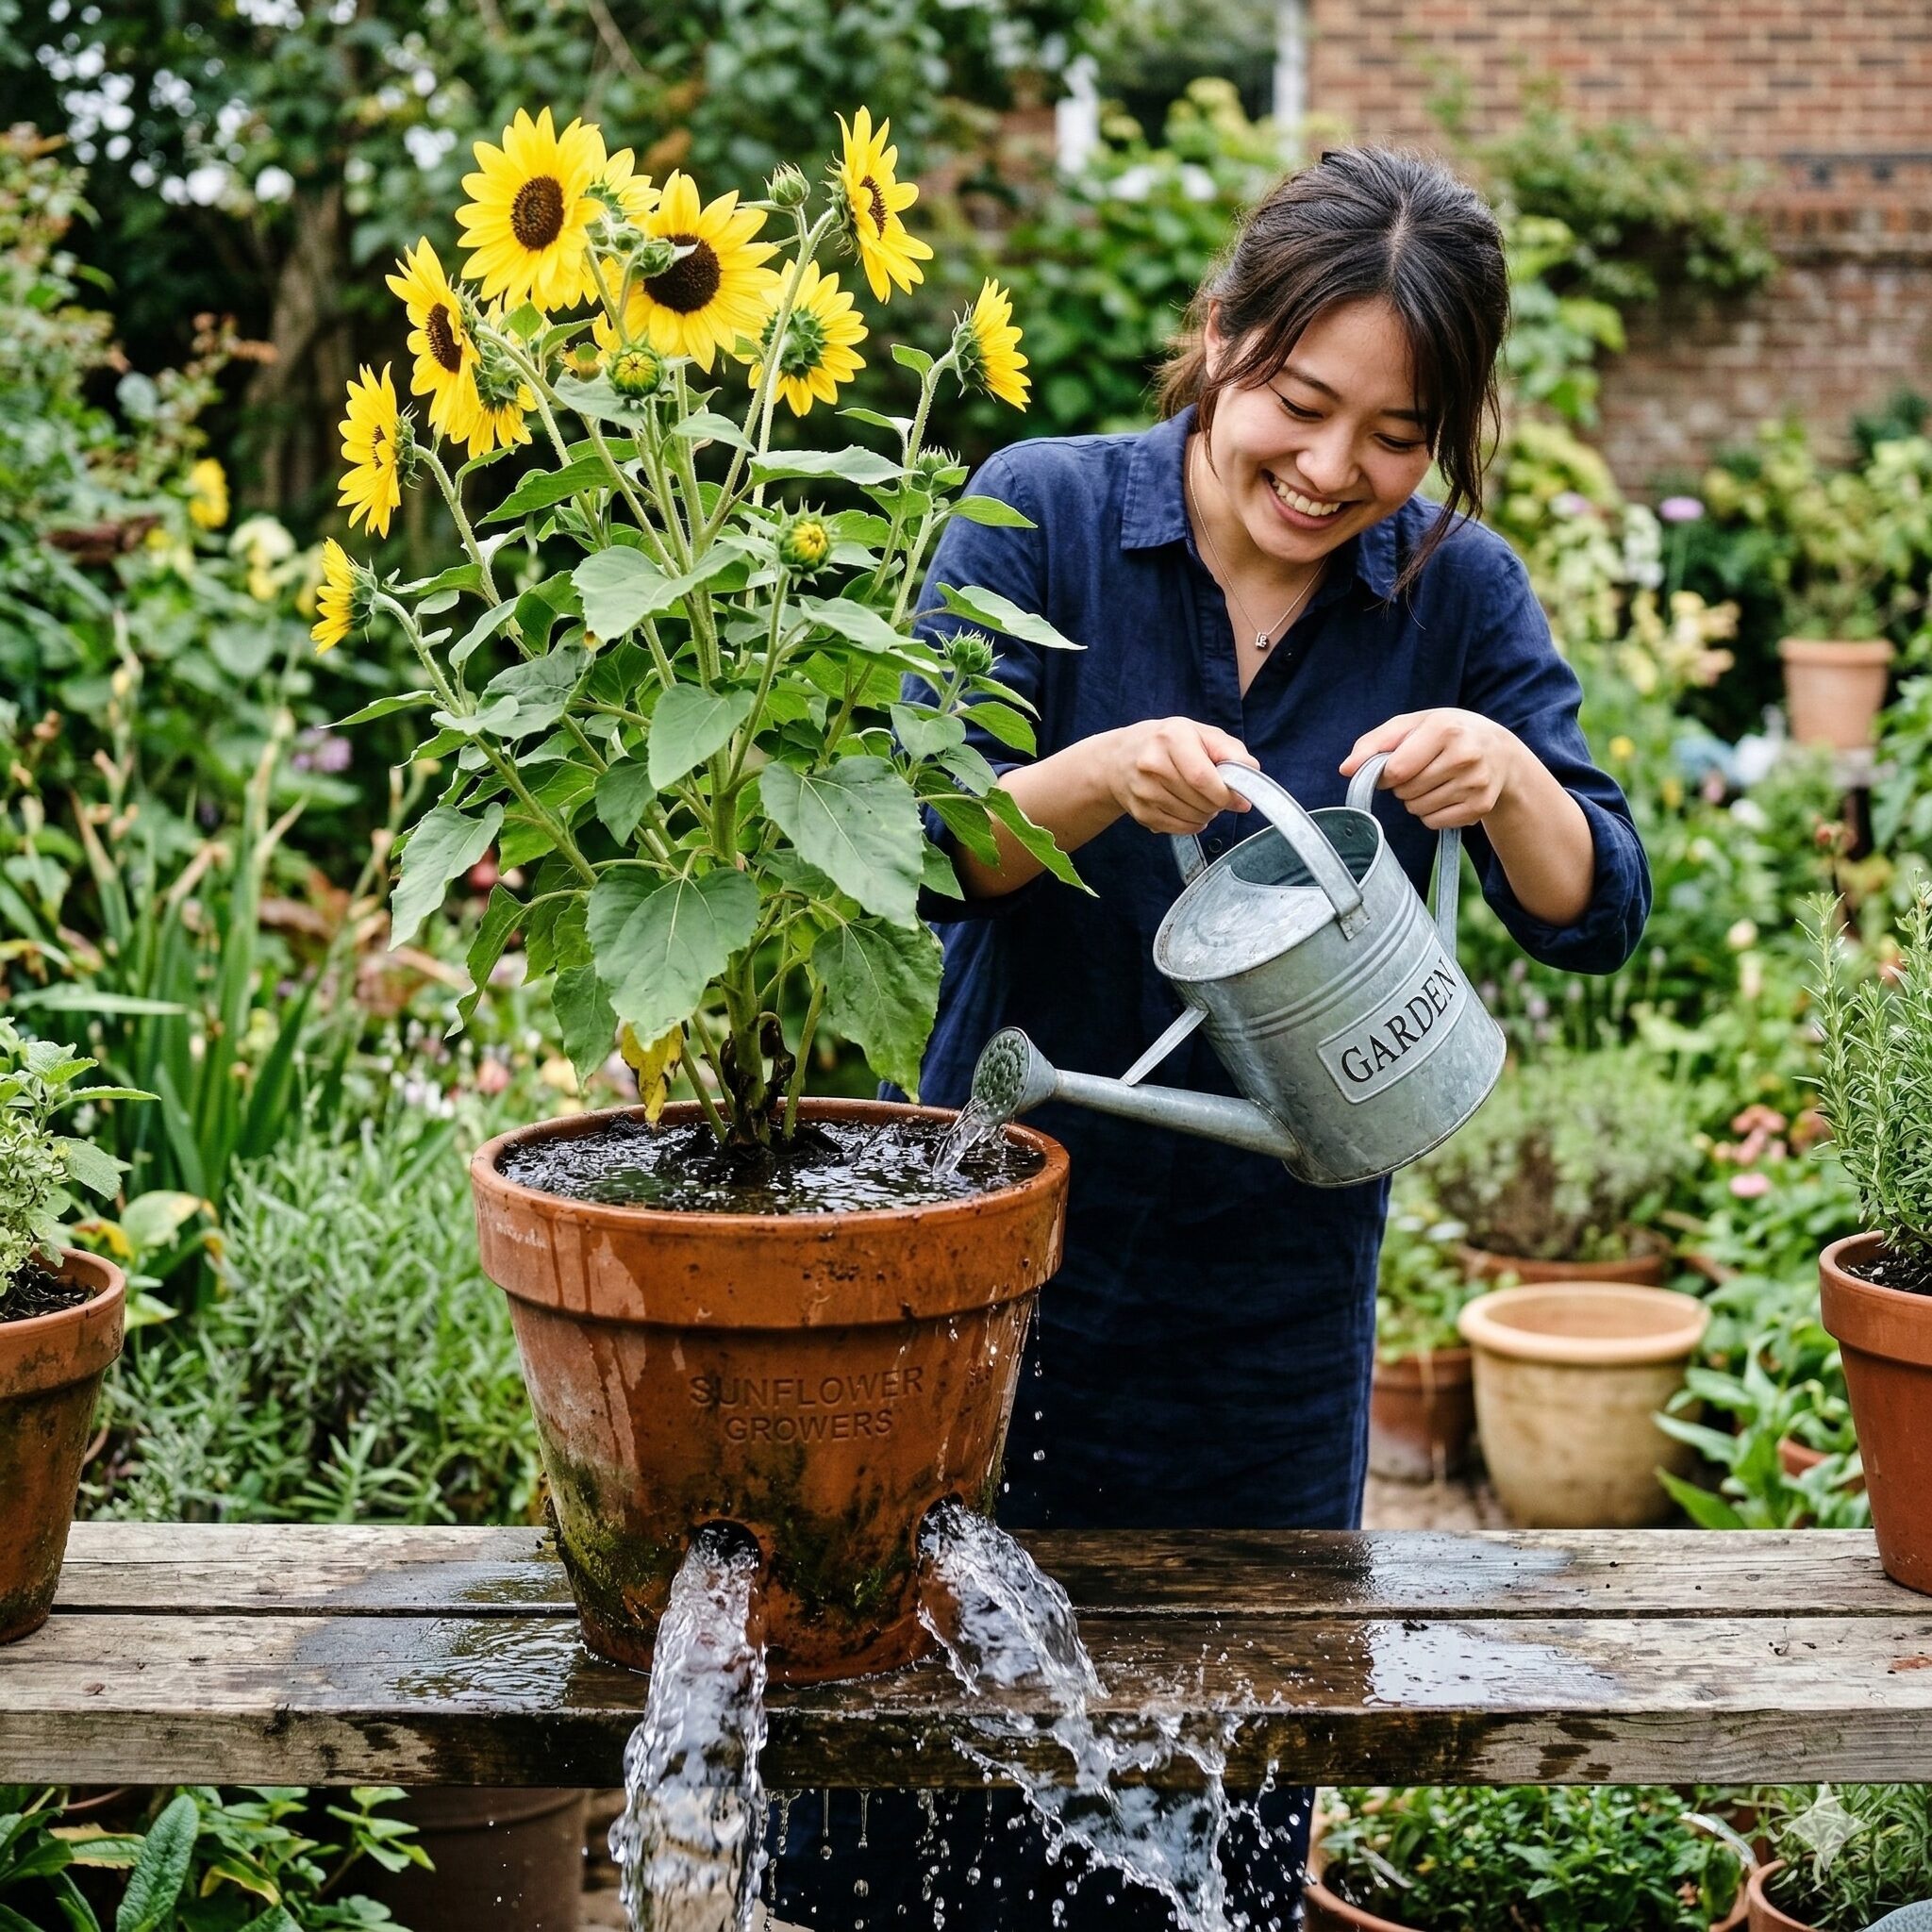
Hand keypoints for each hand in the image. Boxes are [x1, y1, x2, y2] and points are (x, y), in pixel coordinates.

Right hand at [1102, 717, 1259, 834]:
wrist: (1119, 758)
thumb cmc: (1169, 743)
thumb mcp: (1201, 734)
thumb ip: (1231, 752)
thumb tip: (1249, 781)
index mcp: (1171, 738)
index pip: (1202, 778)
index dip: (1225, 794)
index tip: (1238, 798)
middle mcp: (1152, 764)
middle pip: (1199, 801)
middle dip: (1218, 804)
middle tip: (1217, 795)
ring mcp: (1143, 791)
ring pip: (1191, 818)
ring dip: (1206, 814)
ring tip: (1201, 799)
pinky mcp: (1140, 812)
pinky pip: (1178, 829)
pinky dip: (1192, 824)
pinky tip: (1188, 809)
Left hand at [1340, 709, 1526, 829]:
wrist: (1500, 752)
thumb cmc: (1446, 734)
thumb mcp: (1412, 725)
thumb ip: (1374, 743)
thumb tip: (1345, 769)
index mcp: (1445, 729)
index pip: (1396, 770)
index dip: (1384, 775)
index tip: (1390, 769)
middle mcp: (1465, 756)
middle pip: (1405, 791)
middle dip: (1402, 785)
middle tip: (1421, 770)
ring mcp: (1476, 783)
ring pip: (1417, 809)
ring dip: (1416, 800)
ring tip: (1435, 781)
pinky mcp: (1480, 807)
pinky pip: (1433, 822)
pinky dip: (1431, 813)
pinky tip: (1447, 794)